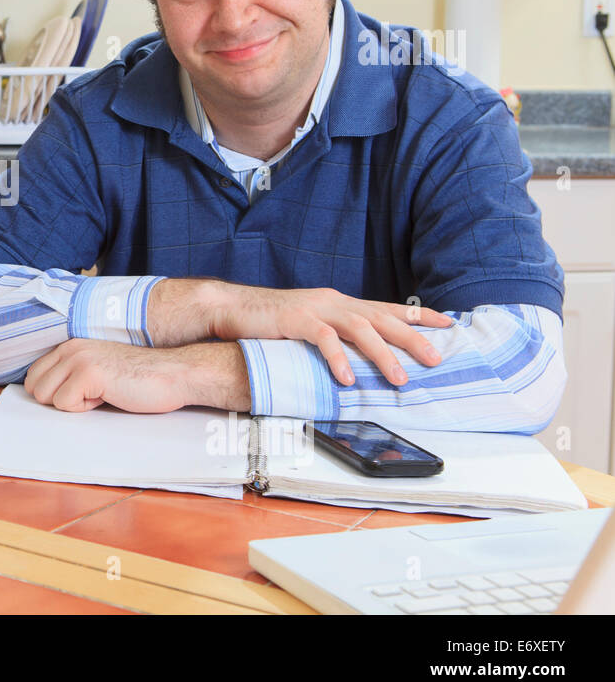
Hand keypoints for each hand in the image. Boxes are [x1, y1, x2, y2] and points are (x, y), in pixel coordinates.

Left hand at [23, 339, 188, 412]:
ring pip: (45, 396)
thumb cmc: (138, 379)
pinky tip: (108, 396)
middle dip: (59, 400)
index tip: (80, 394)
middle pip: (34, 388)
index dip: (54, 393)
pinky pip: (64, 404)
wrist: (172, 374)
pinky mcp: (88, 373)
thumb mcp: (97, 371)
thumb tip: (45, 395)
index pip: (34, 375)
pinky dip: (86, 408)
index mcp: (70, 346)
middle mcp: (70, 348)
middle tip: (91, 395)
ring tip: (101, 394)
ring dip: (73, 404)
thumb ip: (71, 375)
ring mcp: (78, 359)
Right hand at [208, 285, 453, 386]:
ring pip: (359, 328)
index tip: (449, 324)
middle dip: (413, 338)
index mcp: (341, 303)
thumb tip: (362, 356)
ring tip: (399, 379)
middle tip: (436, 360)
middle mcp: (334, 302)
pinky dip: (337, 358)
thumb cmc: (272, 320)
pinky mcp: (294, 319)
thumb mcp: (312, 323)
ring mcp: (315, 309)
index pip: (388, 307)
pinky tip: (347, 378)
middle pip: (382, 317)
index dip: (419, 314)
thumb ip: (336, 333)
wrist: (233, 308)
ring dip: (383, 354)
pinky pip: (322, 338)